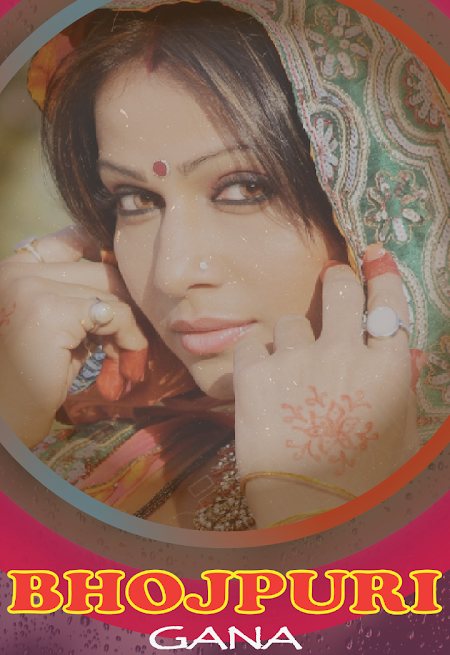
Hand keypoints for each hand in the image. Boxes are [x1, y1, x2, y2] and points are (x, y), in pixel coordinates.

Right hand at [0, 226, 147, 447]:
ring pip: (110, 292)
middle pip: (98, 269)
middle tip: (130, 340)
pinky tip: (125, 362)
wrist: (5, 422)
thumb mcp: (55, 327)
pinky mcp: (50, 310)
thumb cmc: (31, 379)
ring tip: (125, 358)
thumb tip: (125, 277)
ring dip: (128, 327)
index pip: (71, 238)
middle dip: (123, 304)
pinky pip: (114, 314)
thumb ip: (77, 298)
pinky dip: (129, 339)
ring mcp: (29, 287)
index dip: (104, 256)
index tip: (122, 283)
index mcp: (13, 269)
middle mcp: (16, 271)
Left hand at [233, 244, 418, 526]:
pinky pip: (252, 341)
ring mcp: (296, 361)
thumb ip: (403, 387)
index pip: (388, 304)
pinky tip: (261, 376)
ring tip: (291, 369)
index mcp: (386, 370)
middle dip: (337, 277)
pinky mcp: (255, 374)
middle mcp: (343, 354)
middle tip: (333, 279)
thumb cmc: (364, 481)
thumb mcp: (400, 436)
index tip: (374, 256)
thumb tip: (405, 350)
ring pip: (292, 319)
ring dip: (293, 336)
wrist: (307, 513)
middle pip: (340, 288)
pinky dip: (256, 354)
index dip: (382, 274)